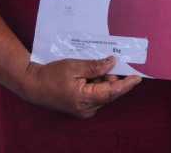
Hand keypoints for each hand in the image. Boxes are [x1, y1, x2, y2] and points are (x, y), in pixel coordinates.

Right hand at [17, 56, 140, 118]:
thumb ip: (95, 66)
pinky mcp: (80, 106)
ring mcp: (83, 109)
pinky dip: (96, 83)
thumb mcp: (74, 66)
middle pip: (108, 92)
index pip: (112, 92)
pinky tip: (91, 72)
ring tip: (94, 65)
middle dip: (112, 77)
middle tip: (111, 61)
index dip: (126, 84)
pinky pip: (95, 94)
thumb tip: (112, 63)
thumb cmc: (51, 75)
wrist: (32, 84)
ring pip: (102, 93)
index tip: (138, 77)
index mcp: (85, 99)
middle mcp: (86, 109)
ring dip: (103, 79)